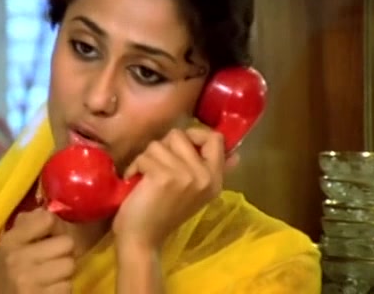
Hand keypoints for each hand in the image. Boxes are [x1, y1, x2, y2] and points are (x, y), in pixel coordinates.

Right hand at [0, 208, 74, 293]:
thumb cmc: (5, 278)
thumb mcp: (6, 250)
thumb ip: (25, 227)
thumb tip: (47, 210)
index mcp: (10, 242)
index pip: (47, 219)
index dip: (56, 227)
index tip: (51, 237)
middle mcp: (19, 259)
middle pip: (67, 243)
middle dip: (63, 253)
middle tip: (53, 262)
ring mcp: (30, 282)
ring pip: (70, 266)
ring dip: (64, 273)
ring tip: (50, 278)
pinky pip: (68, 287)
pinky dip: (61, 291)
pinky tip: (49, 292)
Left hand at [112, 127, 229, 250]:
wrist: (143, 239)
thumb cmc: (165, 213)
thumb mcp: (195, 192)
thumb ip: (212, 171)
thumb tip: (237, 155)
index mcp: (215, 179)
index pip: (215, 138)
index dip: (194, 134)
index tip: (179, 148)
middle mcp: (205, 176)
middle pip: (180, 135)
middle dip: (163, 147)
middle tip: (158, 168)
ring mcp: (186, 176)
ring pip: (158, 144)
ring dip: (146, 158)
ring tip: (147, 178)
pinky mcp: (164, 176)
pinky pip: (144, 156)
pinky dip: (135, 167)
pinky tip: (137, 181)